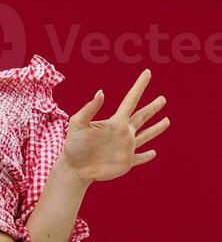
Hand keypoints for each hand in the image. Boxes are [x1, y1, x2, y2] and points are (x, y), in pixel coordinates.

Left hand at [62, 69, 170, 184]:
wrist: (74, 168)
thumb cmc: (74, 146)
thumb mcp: (77, 124)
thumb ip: (89, 109)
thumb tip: (101, 92)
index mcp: (114, 121)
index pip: (130, 100)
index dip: (139, 86)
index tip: (147, 73)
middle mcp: (123, 132)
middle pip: (142, 117)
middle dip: (152, 108)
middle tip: (163, 98)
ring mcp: (125, 147)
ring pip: (146, 136)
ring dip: (156, 129)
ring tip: (167, 120)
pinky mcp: (125, 163)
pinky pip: (139, 158)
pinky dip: (147, 156)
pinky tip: (154, 153)